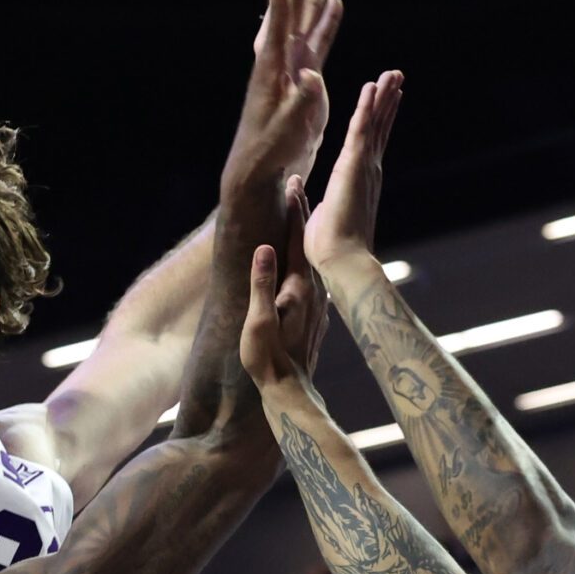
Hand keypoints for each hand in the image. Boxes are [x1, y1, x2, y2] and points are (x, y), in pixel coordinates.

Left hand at [221, 0, 339, 200]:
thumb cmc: (269, 152)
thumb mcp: (287, 129)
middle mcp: (283, 55)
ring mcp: (295, 63)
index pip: (277, 13)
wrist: (261, 170)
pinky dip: (326, 17)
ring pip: (306, 12)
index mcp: (275, 63)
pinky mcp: (306, 77)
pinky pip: (318, 38)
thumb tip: (310, 74)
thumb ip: (300, 102)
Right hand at [239, 184, 331, 393]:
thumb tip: (264, 248)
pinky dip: (307, 256)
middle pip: (307, 242)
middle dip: (301, 212)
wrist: (290, 391)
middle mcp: (314, 290)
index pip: (296, 239)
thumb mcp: (257, 322)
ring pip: (312, 257)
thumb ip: (261, 283)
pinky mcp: (314, 313)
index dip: (293, 209)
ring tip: (300, 211)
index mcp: (299, 287)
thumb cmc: (268, 360)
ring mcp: (317, 302)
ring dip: (305, 233)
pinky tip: (304, 256)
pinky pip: (312, 273)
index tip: (291, 182)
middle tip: (296, 183)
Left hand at [301, 72, 403, 274]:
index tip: (384, 100)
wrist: (341, 261)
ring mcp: (363, 166)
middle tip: (397, 78)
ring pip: (375, 123)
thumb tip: (294, 183)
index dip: (377, 120)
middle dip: (387, 102)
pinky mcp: (354, 166)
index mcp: (358, 180)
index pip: (370, 142)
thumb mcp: (314, 213)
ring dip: (383, 96)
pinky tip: (372, 87)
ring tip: (393, 74)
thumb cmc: (329, 247)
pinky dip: (368, 107)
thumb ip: (305, 196)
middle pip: (379, 127)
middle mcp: (367, 170)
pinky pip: (362, 129)